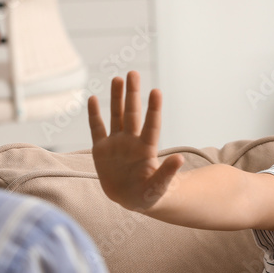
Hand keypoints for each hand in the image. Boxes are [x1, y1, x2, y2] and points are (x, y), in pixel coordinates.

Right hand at [88, 71, 184, 210]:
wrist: (131, 199)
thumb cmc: (148, 195)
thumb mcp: (158, 187)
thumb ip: (167, 173)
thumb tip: (180, 158)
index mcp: (146, 150)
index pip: (151, 125)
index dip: (153, 109)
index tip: (156, 91)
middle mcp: (131, 142)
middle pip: (132, 113)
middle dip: (132, 94)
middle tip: (133, 73)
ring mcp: (116, 144)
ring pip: (116, 115)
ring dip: (116, 98)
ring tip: (118, 78)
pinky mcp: (101, 150)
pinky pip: (97, 129)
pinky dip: (94, 115)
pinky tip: (93, 98)